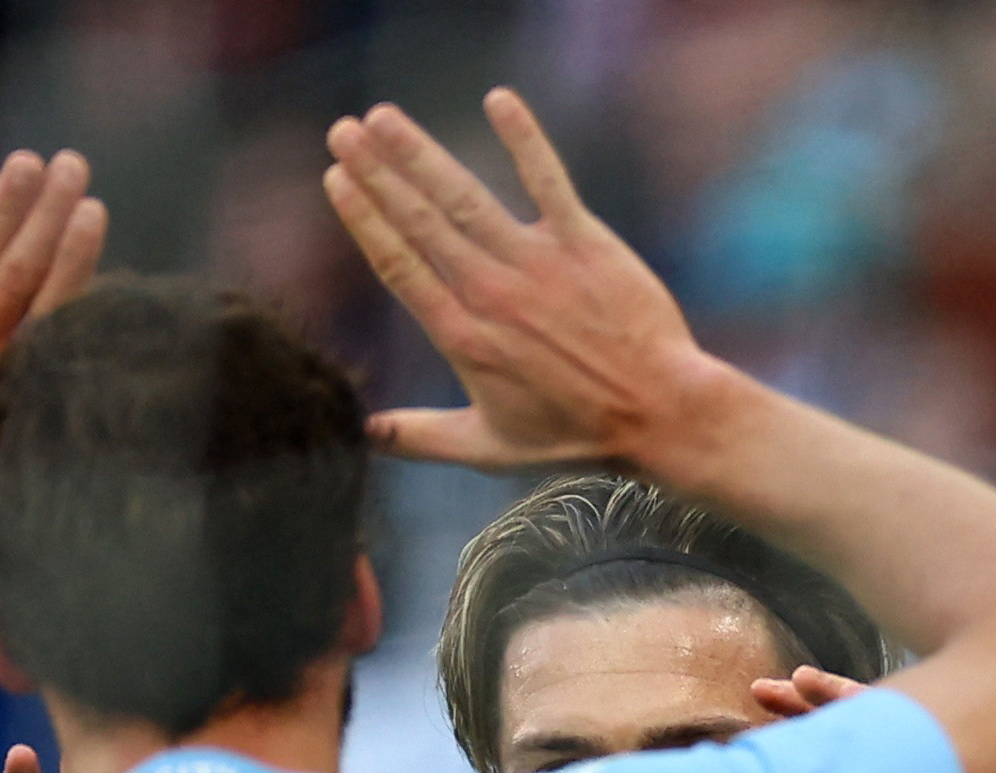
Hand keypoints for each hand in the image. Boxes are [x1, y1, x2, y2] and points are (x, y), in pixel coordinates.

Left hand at [0, 151, 106, 578]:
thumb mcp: (13, 491)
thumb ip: (48, 450)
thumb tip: (104, 440)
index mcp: (16, 395)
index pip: (55, 310)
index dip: (77, 256)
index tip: (96, 210)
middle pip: (21, 271)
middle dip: (50, 212)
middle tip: (73, 161)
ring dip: (1, 208)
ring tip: (26, 160)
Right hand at [324, 92, 717, 472]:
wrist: (659, 415)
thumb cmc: (577, 436)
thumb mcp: (491, 448)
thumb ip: (424, 437)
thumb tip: (366, 435)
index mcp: (463, 337)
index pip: (399, 266)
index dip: (364, 219)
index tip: (336, 181)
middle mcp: (491, 294)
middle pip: (419, 221)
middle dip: (376, 172)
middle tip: (342, 132)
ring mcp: (537, 264)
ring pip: (464, 198)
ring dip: (420, 153)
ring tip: (384, 118)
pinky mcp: (585, 244)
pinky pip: (549, 181)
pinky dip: (526, 140)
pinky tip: (500, 100)